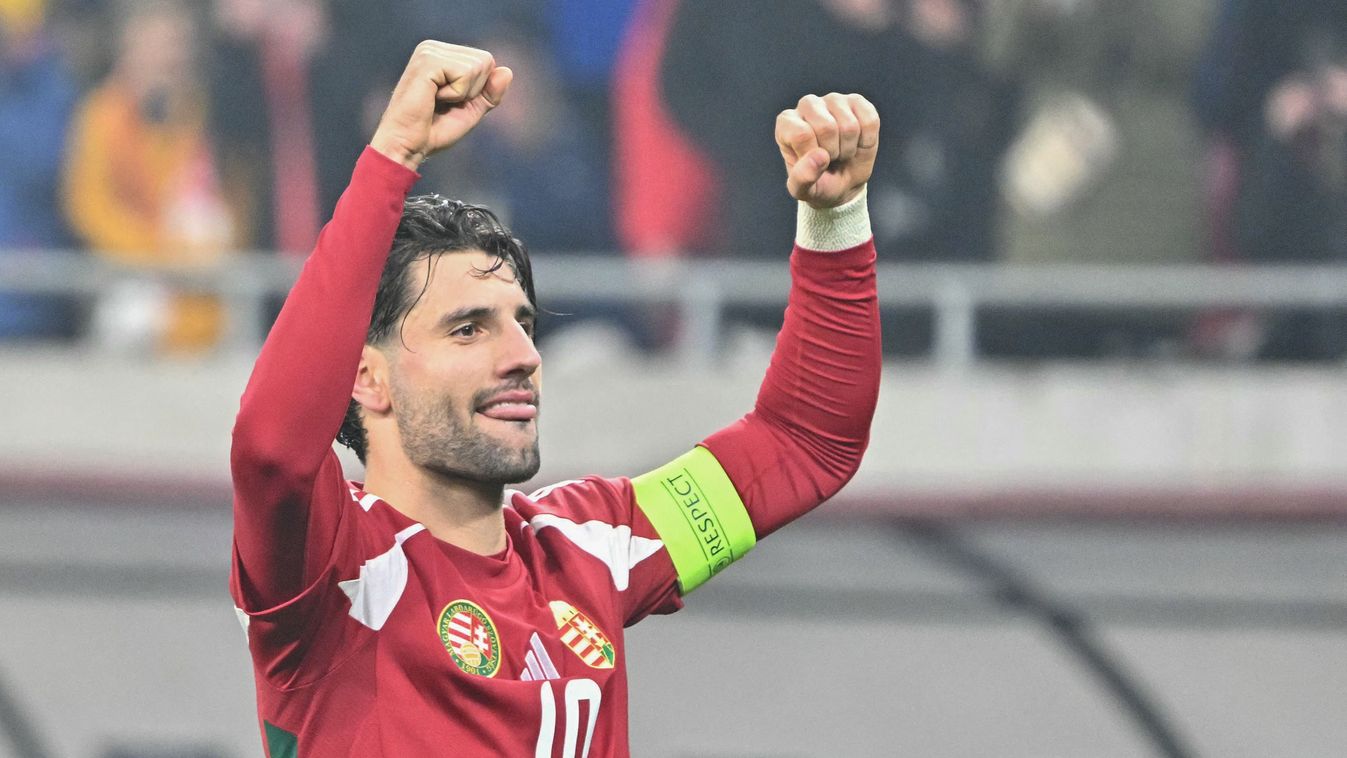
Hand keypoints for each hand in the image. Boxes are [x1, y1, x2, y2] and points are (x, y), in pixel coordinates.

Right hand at [371, 41, 512, 169]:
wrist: (407, 146)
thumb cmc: (433, 131)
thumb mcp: (471, 110)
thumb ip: (490, 92)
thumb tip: (507, 71)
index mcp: (442, 55)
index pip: (486, 62)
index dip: (479, 90)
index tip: (452, 102)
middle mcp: (434, 48)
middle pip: (485, 61)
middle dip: (473, 90)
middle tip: (444, 103)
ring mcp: (429, 52)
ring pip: (478, 66)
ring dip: (463, 93)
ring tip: (437, 101)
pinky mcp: (427, 61)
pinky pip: (466, 73)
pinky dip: (457, 93)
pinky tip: (433, 98)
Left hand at [776, 93, 879, 207]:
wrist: (842, 184)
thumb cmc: (817, 183)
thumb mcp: (802, 190)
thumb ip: (802, 178)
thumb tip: (819, 156)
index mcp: (786, 123)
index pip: (801, 135)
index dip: (813, 157)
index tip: (812, 163)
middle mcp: (807, 105)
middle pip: (826, 127)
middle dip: (833, 152)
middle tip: (829, 158)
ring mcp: (833, 100)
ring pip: (850, 126)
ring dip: (848, 148)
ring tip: (841, 151)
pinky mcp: (857, 101)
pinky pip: (869, 121)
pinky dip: (866, 140)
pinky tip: (856, 142)